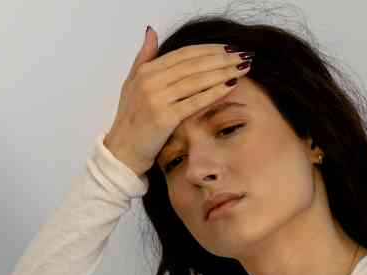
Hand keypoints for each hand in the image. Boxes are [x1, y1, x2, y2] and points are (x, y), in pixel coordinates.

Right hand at [103, 27, 252, 176]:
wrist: (122, 151)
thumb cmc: (130, 119)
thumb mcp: (131, 83)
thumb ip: (143, 57)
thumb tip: (152, 31)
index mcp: (146, 71)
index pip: (184, 53)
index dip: (209, 49)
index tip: (230, 48)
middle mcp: (150, 81)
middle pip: (194, 64)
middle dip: (222, 58)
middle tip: (244, 55)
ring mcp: (156, 99)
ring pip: (197, 80)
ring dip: (223, 72)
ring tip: (243, 68)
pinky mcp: (164, 118)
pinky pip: (195, 101)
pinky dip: (214, 92)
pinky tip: (231, 86)